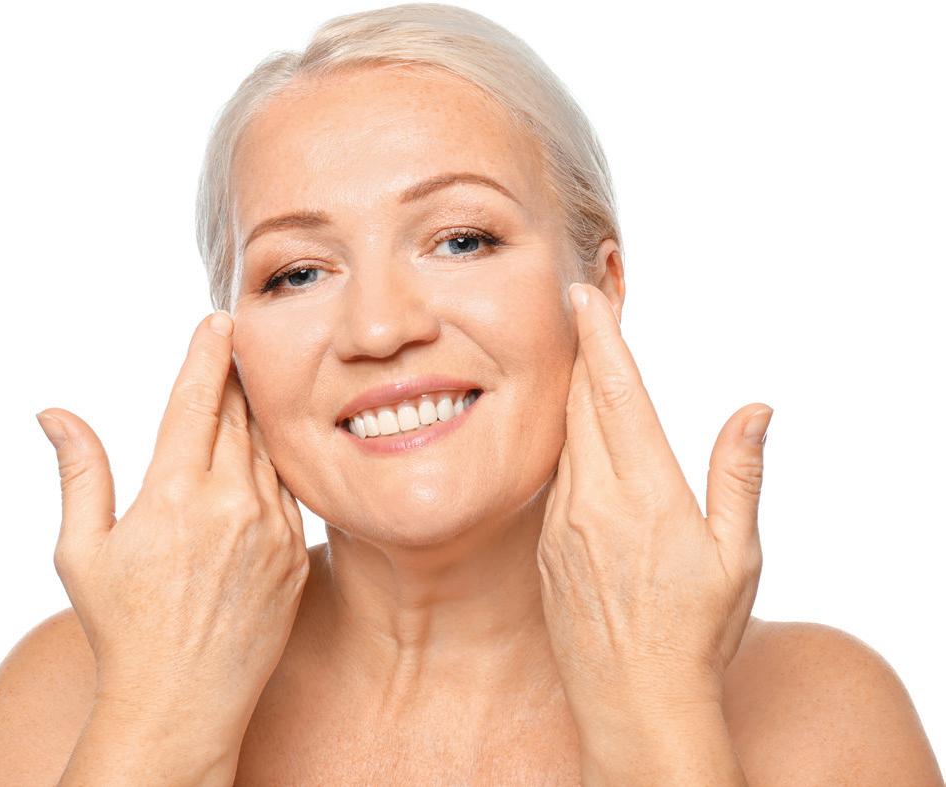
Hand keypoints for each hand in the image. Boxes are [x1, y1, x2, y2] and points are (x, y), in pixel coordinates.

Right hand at [35, 311, 308, 746]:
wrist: (185, 701)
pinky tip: (267, 457)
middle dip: (236, 377)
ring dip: (259, 419)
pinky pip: (290, 491)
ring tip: (251, 396)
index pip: (197, 401)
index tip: (220, 320)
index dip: (209, 354)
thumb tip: (54, 413)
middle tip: (237, 346)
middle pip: (239, 416)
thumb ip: (80, 472)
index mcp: (175, 495)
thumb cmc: (124, 627)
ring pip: (270, 451)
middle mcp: (232, 504)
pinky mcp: (296, 553)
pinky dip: (277, 467)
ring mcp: (272, 529)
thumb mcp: (83, 551)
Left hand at [537, 283, 771, 742]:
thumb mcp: (736, 555)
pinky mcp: (547, 544)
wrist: (632, 702)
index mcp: (644, 493)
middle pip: (580, 405)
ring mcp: (562, 523)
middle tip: (583, 310)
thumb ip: (739, 474)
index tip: (584, 297)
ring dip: (574, 397)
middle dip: (582, 352)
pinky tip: (581, 441)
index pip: (615, 396)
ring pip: (564, 439)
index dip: (600, 340)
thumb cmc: (694, 633)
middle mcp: (593, 500)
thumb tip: (756, 409)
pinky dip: (568, 445)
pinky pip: (556, 478)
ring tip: (583, 363)